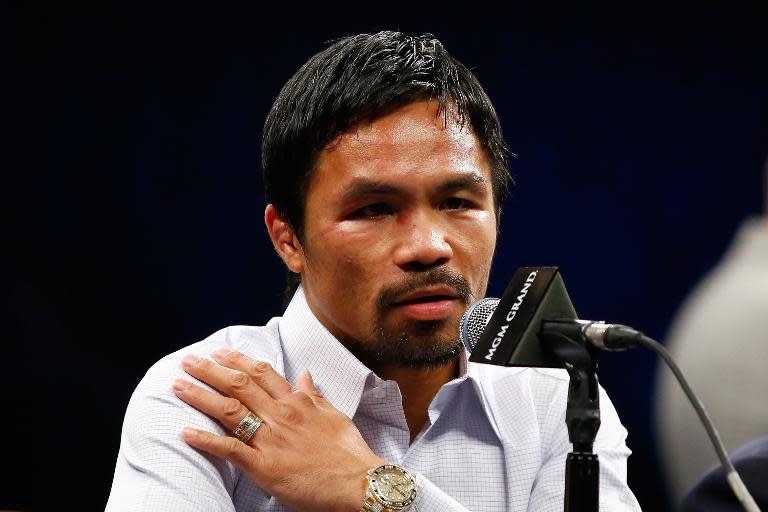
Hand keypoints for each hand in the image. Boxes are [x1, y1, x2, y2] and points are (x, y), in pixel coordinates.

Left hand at [171, 348, 385, 511]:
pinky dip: (206, 440)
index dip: (237, 360)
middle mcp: (281, 415)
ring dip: (201, 396)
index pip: (262, 373)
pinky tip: (185, 432)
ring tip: (178, 385)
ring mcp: (271, 439)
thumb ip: (314, 394)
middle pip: (239, 385)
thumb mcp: (334, 415)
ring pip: (230, 410)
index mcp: (297, 402)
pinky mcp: (265, 466)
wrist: (358, 481)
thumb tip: (304, 374)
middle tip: (188, 361)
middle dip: (210, 370)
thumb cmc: (349, 451)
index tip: (219, 352)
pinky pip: (230, 450)